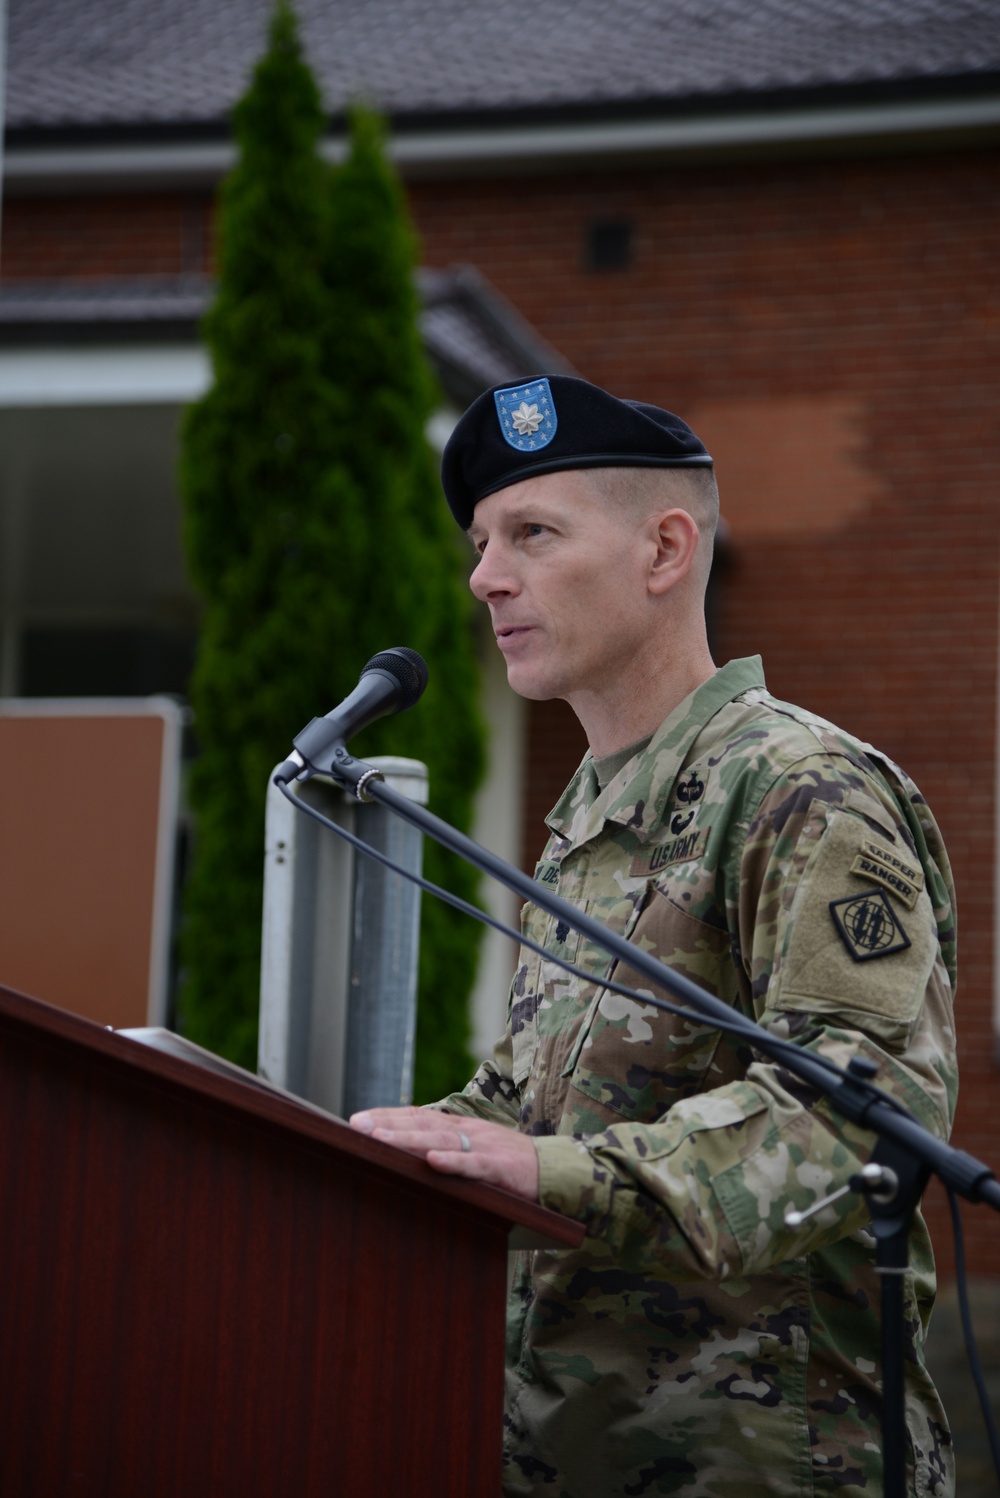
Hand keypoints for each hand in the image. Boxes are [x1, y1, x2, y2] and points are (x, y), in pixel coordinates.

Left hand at [349, 1106, 539, 1200]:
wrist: (559, 1172)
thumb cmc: (512, 1166)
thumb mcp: (477, 1153)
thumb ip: (448, 1152)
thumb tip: (409, 1161)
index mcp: (462, 1128)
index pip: (418, 1115)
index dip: (387, 1116)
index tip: (355, 1121)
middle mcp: (470, 1132)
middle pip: (423, 1124)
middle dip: (388, 1125)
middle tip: (357, 1128)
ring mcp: (486, 1148)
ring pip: (443, 1141)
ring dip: (409, 1140)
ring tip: (380, 1140)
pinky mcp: (504, 1169)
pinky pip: (476, 1165)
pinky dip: (454, 1163)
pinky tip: (432, 1162)